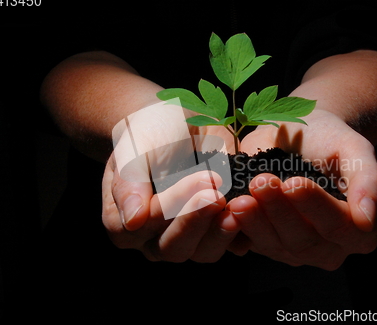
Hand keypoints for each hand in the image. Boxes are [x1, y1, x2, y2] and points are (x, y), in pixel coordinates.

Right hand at [101, 102, 240, 262]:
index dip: (169, 207)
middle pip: (173, 247)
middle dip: (196, 220)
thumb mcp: (134, 149)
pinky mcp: (216, 232)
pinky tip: (253, 210)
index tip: (197, 180)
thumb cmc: (149, 135)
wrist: (179, 125)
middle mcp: (154, 239)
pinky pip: (232, 243)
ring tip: (238, 205)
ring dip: (222, 231)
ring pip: (204, 252)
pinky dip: (244, 230)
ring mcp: (189, 238)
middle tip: (215, 193)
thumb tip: (133, 220)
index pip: (143, 228)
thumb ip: (129, 182)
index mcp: (124, 223)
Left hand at [227, 109, 376, 268]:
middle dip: (280, 212)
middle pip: (304, 240)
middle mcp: (328, 247)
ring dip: (256, 222)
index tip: (294, 182)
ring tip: (240, 197)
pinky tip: (227, 210)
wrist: (300, 135)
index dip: (316, 207)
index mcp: (358, 230)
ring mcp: (295, 249)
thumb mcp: (355, 149)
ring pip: (275, 245)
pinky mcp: (266, 244)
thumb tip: (367, 220)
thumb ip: (369, 181)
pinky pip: (251, 243)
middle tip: (260, 182)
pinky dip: (237, 230)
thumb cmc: (330, 140)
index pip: (339, 226)